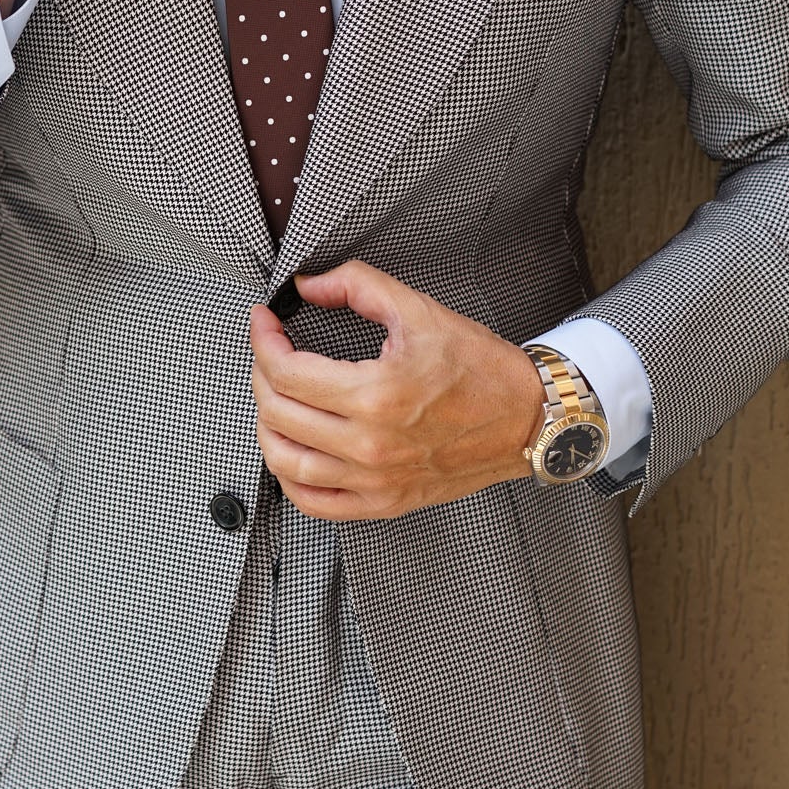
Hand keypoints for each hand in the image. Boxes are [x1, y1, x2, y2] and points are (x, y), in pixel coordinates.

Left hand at [249, 260, 542, 520]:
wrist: (527, 420)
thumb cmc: (481, 369)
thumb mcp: (420, 310)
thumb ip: (358, 286)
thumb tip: (310, 285)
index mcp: (376, 393)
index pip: (286, 370)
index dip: (263, 340)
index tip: (264, 323)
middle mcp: (369, 444)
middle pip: (278, 412)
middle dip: (261, 373)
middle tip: (269, 352)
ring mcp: (374, 480)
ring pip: (285, 461)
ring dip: (266, 424)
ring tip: (273, 397)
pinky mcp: (383, 502)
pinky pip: (314, 503)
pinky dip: (288, 477)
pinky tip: (290, 450)